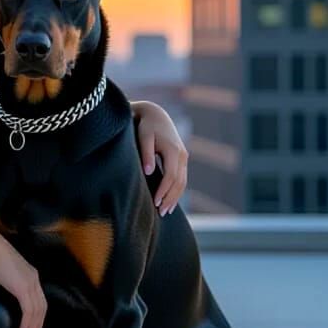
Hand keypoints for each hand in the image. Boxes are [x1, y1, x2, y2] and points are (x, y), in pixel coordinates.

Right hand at [0, 232, 46, 327]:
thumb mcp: (4, 270)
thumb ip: (8, 279)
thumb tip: (3, 285)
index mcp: (31, 274)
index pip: (39, 299)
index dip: (38, 314)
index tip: (34, 325)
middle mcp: (34, 279)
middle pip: (42, 308)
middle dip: (39, 325)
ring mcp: (31, 284)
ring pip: (37, 313)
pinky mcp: (23, 289)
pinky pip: (28, 313)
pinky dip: (26, 326)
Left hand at [132, 101, 187, 216]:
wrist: (156, 115)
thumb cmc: (146, 126)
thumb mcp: (143, 136)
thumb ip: (146, 153)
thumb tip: (148, 172)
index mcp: (173, 150)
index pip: (171, 176)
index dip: (163, 191)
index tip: (155, 202)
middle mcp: (182, 155)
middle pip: (179, 182)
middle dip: (170, 198)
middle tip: (161, 213)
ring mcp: (184, 157)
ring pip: (183, 182)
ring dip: (175, 197)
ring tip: (165, 211)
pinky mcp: (182, 159)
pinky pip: (182, 178)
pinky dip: (177, 191)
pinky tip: (170, 200)